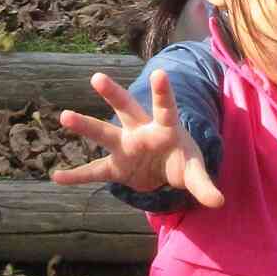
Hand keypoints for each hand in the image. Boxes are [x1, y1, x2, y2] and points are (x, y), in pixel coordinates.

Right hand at [52, 69, 223, 206]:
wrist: (167, 171)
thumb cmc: (182, 161)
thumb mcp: (194, 172)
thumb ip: (204, 186)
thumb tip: (219, 202)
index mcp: (165, 128)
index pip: (165, 108)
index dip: (163, 92)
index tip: (159, 73)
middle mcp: (141, 131)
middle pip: (127, 108)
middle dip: (113, 94)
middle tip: (97, 77)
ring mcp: (126, 146)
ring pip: (104, 134)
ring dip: (86, 125)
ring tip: (64, 116)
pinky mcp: (116, 166)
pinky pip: (94, 171)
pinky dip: (77, 176)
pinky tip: (57, 176)